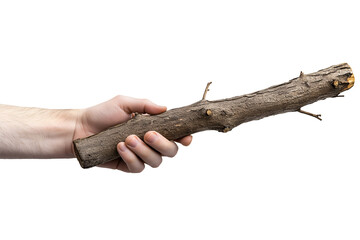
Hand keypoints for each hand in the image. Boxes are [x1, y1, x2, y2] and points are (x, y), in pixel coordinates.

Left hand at [73, 95, 191, 172]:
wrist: (80, 128)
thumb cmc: (102, 114)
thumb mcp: (124, 103)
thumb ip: (145, 105)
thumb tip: (165, 108)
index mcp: (153, 127)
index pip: (175, 135)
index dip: (184, 137)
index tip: (186, 137)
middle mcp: (150, 143)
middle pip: (171, 151)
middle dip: (163, 144)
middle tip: (149, 134)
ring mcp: (140, 156)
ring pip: (155, 161)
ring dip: (144, 150)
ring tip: (128, 139)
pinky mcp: (127, 165)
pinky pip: (137, 167)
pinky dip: (130, 158)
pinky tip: (119, 147)